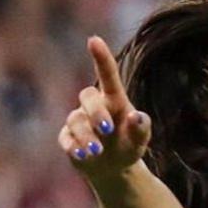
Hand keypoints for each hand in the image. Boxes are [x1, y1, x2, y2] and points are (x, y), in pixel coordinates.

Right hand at [57, 36, 151, 180]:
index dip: (101, 57)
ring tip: (97, 152)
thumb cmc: (129, 144)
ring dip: (86, 135)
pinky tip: (81, 155)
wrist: (113, 168)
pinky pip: (66, 137)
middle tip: (108, 128)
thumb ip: (142, 128)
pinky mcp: (67, 137)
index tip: (94, 39)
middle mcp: (94, 106)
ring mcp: (78, 121)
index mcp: (114, 100)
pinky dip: (73, 146)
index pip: (107, 75)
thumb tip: (137, 116)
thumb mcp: (140, 138)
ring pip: (76, 120)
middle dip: (96, 111)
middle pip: (88, 96)